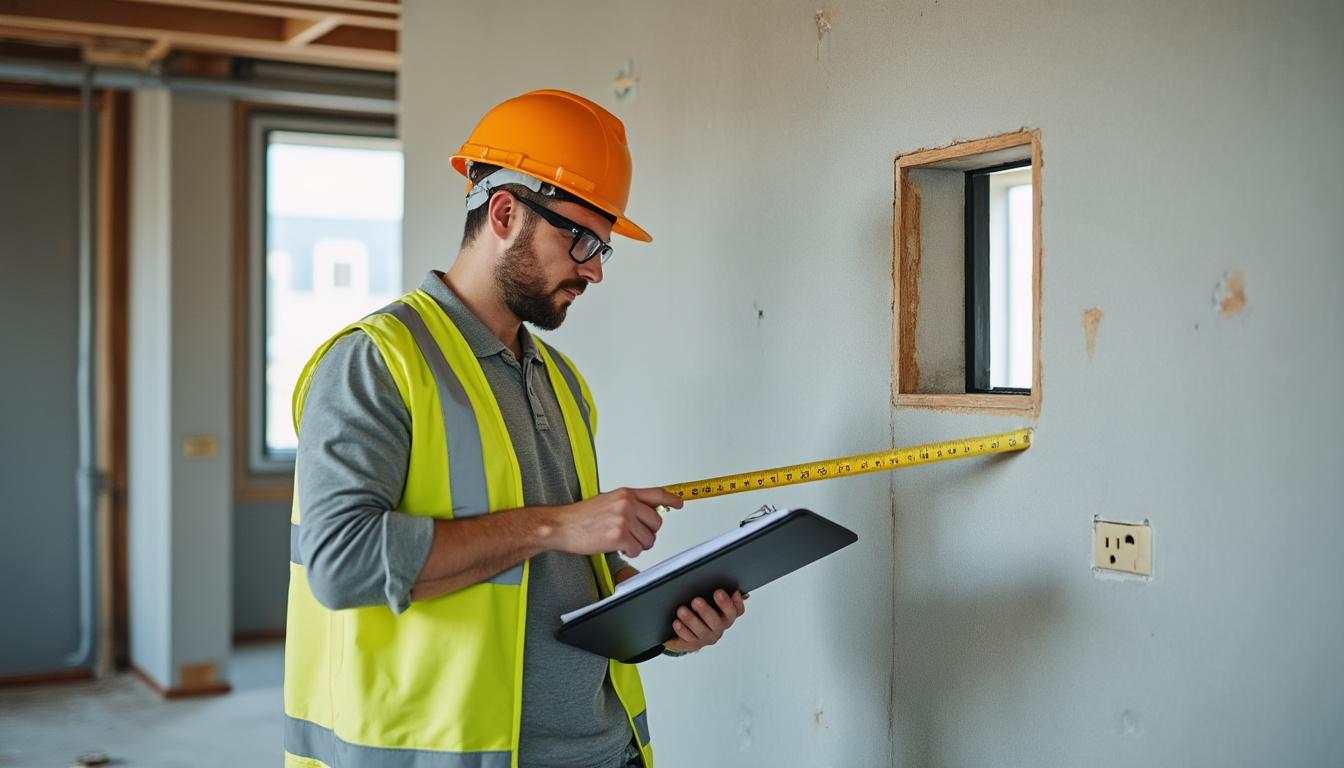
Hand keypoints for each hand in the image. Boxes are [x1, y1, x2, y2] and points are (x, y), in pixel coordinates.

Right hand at [549, 487, 681, 557]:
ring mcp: (624, 519)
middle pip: (656, 522)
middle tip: (633, 536)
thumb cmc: (581, 517)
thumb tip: (647, 510)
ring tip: (621, 541)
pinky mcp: (619, 536)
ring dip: (638, 545)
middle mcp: (627, 504)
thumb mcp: (607, 501)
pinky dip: (629, 553)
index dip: (671, 499)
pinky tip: (616, 547)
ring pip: (649, 539)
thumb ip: (629, 504)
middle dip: (648, 533)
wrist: (561, 525)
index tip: (679, 503)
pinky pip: (637, 550)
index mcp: (625, 493)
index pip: (656, 494)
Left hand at [664, 588, 747, 653]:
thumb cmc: (702, 611)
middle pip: (717, 621)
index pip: (736, 610)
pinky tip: (677, 623)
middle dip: (706, 611)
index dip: (733, 603)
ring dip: (691, 620)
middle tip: (696, 601)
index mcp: (727, 615)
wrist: (690, 630)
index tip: (720, 592)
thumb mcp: (712, 600)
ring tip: (681, 610)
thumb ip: (720, 594)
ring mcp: (708, 636)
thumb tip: (730, 587)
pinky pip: (689, 638)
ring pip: (702, 631)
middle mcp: (720, 626)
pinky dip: (682, 630)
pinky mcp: (695, 643)